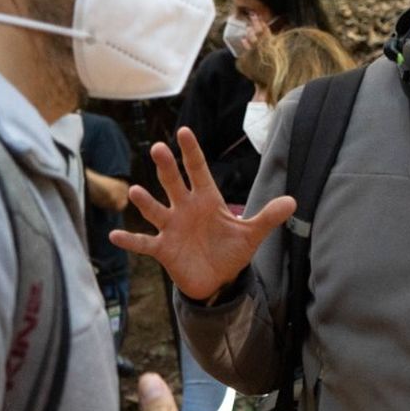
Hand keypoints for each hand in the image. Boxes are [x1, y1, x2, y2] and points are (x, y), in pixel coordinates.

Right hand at [111, 127, 295, 300]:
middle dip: (167, 167)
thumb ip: (268, 217)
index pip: (197, 170)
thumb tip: (293, 201)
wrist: (217, 279)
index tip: (183, 131)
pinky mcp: (163, 249)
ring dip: (146, 202)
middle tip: (159, 148)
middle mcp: (185, 208)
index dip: (191, 152)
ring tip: (135, 191)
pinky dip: (130, 240)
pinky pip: (144, 243)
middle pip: (174, 183)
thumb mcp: (251, 234)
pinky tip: (115, 236)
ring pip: (156, 210)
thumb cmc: (230, 250)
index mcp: (206, 200)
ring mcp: (171, 227)